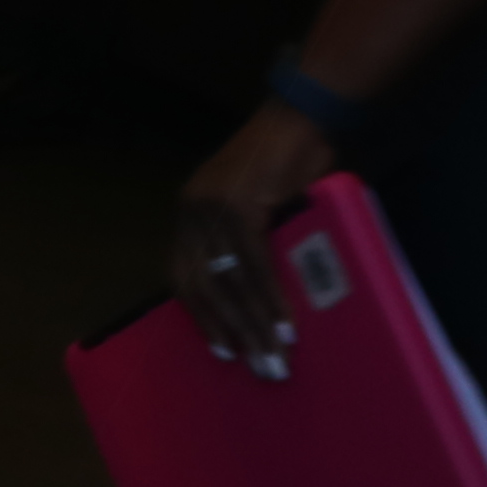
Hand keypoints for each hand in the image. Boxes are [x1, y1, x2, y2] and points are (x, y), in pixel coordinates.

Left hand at [169, 101, 339, 377]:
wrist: (301, 117)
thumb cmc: (285, 164)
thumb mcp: (253, 206)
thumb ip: (245, 243)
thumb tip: (257, 299)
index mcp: (188, 212)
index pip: (184, 275)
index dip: (202, 316)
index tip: (222, 350)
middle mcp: (191, 210)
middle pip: (203, 284)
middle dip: (232, 330)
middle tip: (259, 368)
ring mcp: (213, 207)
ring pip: (230, 280)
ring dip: (254, 323)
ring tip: (275, 358)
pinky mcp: (241, 205)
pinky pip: (254, 263)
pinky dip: (271, 297)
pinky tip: (285, 324)